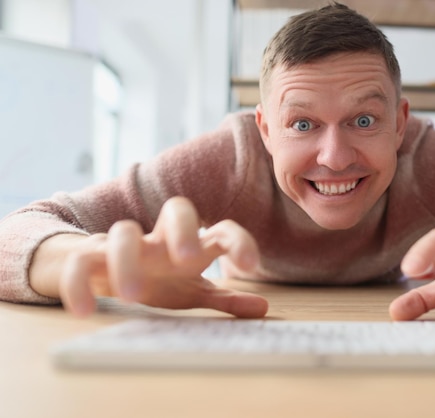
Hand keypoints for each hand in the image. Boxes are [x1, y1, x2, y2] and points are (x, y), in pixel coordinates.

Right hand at [56, 197, 267, 317]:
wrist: (103, 270)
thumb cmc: (158, 279)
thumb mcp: (192, 291)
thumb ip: (225, 298)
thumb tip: (263, 307)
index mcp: (190, 244)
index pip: (221, 229)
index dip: (238, 241)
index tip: (251, 265)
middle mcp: (160, 238)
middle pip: (177, 209)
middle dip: (183, 228)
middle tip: (186, 258)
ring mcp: (124, 245)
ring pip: (123, 232)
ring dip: (126, 260)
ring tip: (132, 297)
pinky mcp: (87, 260)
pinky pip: (78, 263)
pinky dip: (78, 285)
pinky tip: (85, 312)